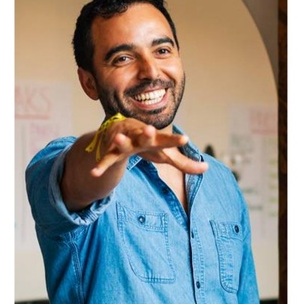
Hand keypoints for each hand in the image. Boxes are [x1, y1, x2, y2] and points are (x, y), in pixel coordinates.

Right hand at [89, 118, 208, 176]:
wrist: (120, 131)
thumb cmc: (147, 144)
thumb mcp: (166, 154)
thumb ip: (185, 163)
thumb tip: (207, 169)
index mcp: (154, 139)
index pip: (166, 139)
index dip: (175, 139)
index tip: (185, 139)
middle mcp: (138, 137)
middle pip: (143, 135)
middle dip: (145, 132)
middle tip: (149, 129)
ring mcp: (123, 142)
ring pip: (121, 142)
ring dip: (120, 140)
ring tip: (118, 139)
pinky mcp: (111, 151)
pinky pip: (106, 159)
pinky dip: (101, 166)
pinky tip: (95, 174)